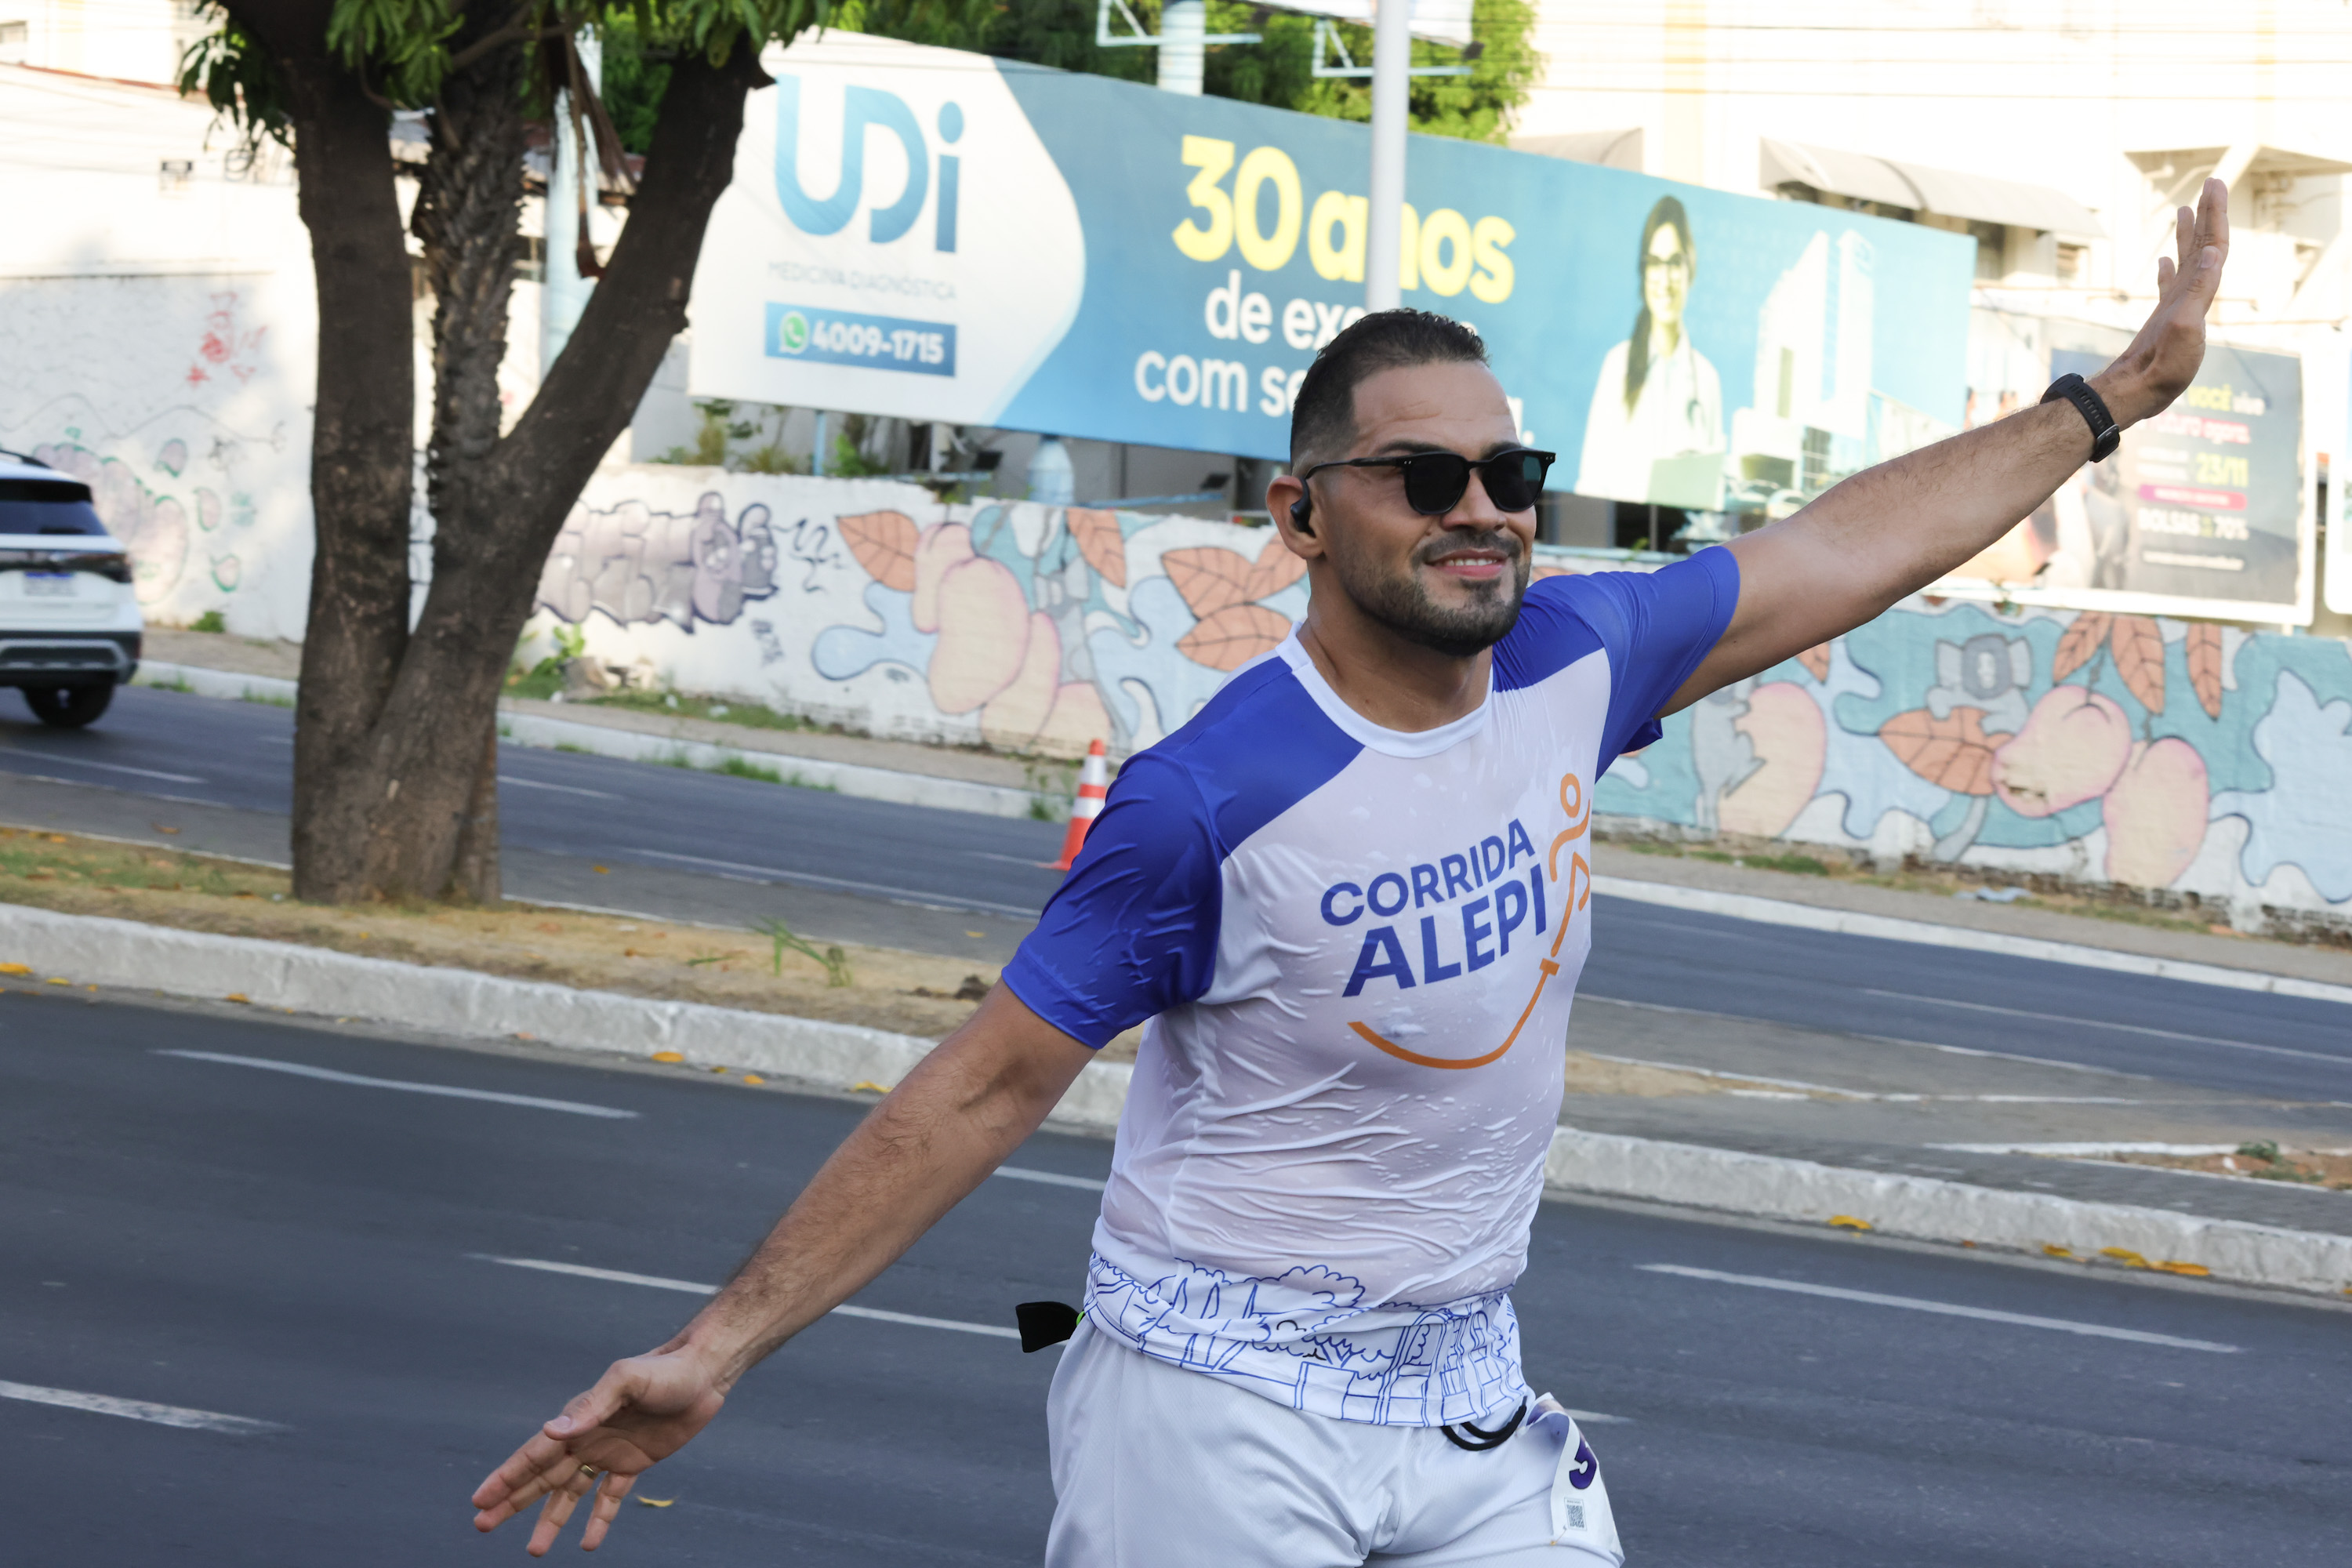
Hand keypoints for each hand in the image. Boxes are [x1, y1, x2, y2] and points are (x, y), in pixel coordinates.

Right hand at [470, 1344, 728, 1554]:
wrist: (703, 1373)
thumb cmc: (663, 1370)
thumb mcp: (626, 1381)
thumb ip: (591, 1406)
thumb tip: (552, 1431)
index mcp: (578, 1420)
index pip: (534, 1454)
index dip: (505, 1477)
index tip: (479, 1500)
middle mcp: (587, 1439)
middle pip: (542, 1478)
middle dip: (512, 1502)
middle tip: (482, 1526)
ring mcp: (609, 1453)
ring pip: (570, 1494)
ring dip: (551, 1520)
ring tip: (534, 1551)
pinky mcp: (634, 1464)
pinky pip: (610, 1498)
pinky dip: (598, 1520)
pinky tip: (588, 1544)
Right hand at [2091, 177, 2229, 427]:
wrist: (2140, 392)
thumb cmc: (2163, 368)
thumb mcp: (2185, 326)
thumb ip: (2199, 290)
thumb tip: (2214, 252)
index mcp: (2201, 295)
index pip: (2214, 246)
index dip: (2216, 215)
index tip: (2215, 186)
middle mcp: (2194, 297)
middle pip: (2206, 247)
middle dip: (2209, 215)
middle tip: (2211, 183)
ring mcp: (2178, 307)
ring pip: (2188, 261)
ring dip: (2191, 235)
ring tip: (2187, 210)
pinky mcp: (2163, 319)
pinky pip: (2170, 285)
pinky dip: (2171, 268)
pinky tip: (2165, 260)